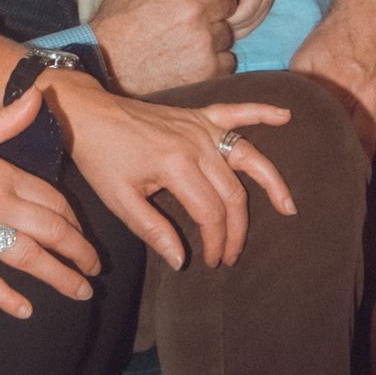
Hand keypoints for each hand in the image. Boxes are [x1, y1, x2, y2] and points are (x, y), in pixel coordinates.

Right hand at [0, 87, 101, 318]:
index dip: (74, 220)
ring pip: (28, 257)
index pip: (54, 200)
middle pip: (52, 231)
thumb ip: (8, 121)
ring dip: (60, 277)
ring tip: (80, 291)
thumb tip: (40, 94)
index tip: (82, 234)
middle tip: (95, 268)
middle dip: (80, 252)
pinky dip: (6, 297)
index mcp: (3, 175)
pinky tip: (26, 310)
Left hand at [43, 72, 294, 269]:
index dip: (217, 242)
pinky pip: (236, 112)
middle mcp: (195, 142)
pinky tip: (285, 116)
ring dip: (271, 182)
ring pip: (246, 157)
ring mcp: (199, 125)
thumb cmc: (99, 158)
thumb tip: (182, 260)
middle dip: (237, 229)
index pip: (211, 213)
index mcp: (176, 164)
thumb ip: (153, 230)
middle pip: (232, 193)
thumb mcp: (119, 200)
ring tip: (288, 207)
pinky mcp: (197, 114)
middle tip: (232, 255)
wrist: (87, 114)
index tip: (213, 262)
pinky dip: (262, 112)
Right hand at [92, 0, 235, 94]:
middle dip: (213, 6)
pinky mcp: (209, 70)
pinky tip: (189, 60)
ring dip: (214, 35)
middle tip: (188, 18)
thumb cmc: (115, 25)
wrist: (103, 71)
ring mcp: (204, 42)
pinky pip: (228, 58)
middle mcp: (194, 9)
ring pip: (229, 31)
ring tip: (185, 40)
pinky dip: (214, 61)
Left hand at [289, 0, 375, 229]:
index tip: (319, 202)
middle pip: (365, 160)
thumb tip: (280, 122)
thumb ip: (299, 96)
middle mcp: (371, 109)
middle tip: (354, 226)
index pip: (333, 146)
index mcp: (340, 99)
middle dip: (361, 194)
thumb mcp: (306, 62)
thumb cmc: (334, 34)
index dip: (328, 176)